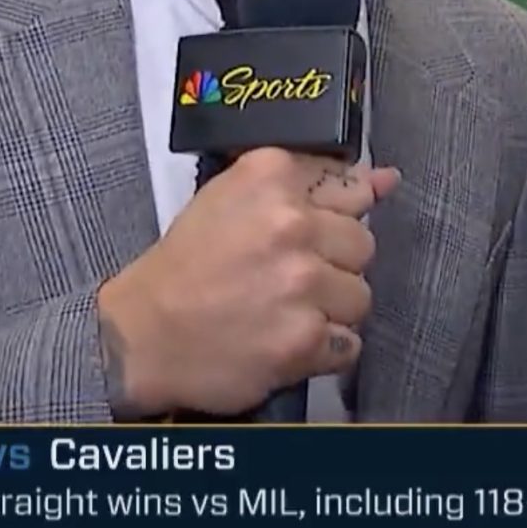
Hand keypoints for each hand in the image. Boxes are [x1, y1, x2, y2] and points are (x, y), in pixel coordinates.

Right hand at [96, 149, 400, 418]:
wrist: (140, 337)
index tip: (313, 236)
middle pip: (362, 245)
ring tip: (282, 313)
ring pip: (360, 297)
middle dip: (332, 266)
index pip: (350, 188)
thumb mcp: (233, 200)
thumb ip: (310, 185)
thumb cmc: (186, 267)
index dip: (333, 219)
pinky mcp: (304, 338)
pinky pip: (349, 344)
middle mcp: (291, 224)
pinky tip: (284, 342)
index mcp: (272, 177)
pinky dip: (322, 350)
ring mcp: (301, 283)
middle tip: (286, 281)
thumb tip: (387, 179)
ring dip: (329, 311)